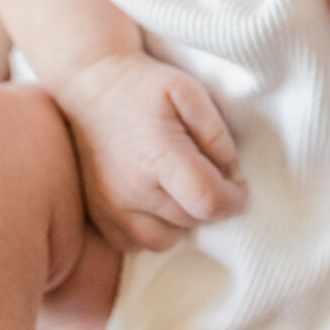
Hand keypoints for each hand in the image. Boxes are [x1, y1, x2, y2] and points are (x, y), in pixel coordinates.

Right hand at [58, 51, 246, 252]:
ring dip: (184, 220)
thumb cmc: (143, 86)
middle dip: (211, 201)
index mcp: (159, 155)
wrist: (90, 87)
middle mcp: (133, 189)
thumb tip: (232, 171)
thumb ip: (215, 132)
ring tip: (181, 187)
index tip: (239, 184)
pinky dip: (155, 230)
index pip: (208, 200)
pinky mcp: (99, 216)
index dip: (235, 199)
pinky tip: (158, 200)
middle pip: (192, 220)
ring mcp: (112, 208)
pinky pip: (137, 243)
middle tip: (208, 173)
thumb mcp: (188, 90)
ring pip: (166, 239)